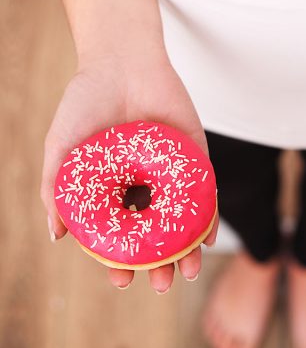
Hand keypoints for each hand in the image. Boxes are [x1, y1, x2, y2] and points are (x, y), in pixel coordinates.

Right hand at [41, 53, 217, 291]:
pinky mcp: (196, 162)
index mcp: (115, 192)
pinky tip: (207, 240)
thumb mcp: (63, 149)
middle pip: (156, 236)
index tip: (121, 281)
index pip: (121, 236)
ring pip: (182, 223)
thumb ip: (57, 190)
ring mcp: (172, 177)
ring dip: (187, 251)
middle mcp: (145, 189)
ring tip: (186, 272)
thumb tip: (56, 236)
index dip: (121, 261)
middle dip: (159, 265)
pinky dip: (208, 219)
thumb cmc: (86, 104)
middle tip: (162, 284)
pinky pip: (206, 196)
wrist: (121, 62)